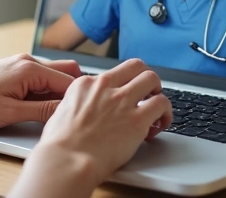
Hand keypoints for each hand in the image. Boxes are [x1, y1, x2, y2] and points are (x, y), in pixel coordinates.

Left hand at [0, 54, 82, 131]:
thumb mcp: (11, 113)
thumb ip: (43, 111)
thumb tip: (67, 111)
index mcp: (28, 69)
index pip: (69, 81)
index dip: (80, 99)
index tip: (89, 113)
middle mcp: (26, 61)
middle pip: (65, 72)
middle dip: (74, 91)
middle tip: (78, 112)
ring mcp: (19, 65)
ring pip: (52, 75)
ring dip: (59, 92)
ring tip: (61, 113)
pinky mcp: (12, 72)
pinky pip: (39, 78)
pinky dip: (46, 91)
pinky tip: (43, 108)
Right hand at [33, 58, 172, 184]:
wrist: (66, 159)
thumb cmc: (60, 144)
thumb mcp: (62, 112)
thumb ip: (79, 105)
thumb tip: (86, 111)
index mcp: (86, 84)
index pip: (113, 74)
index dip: (122, 87)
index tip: (124, 98)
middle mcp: (105, 87)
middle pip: (136, 66)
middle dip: (144, 79)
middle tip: (147, 94)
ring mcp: (122, 101)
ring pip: (152, 79)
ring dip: (157, 93)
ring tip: (157, 109)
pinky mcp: (137, 120)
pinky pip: (162, 104)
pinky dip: (165, 114)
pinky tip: (159, 125)